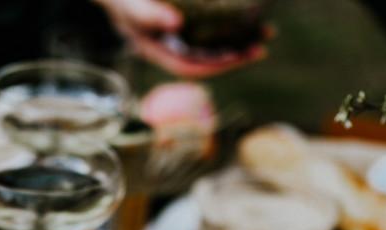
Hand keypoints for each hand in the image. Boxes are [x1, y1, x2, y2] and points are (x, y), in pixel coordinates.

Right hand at [92, 0, 266, 78]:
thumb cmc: (121, 0)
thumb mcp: (131, 6)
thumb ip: (150, 15)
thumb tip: (178, 24)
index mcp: (159, 52)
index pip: (192, 67)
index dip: (217, 65)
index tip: (241, 55)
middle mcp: (172, 49)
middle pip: (208, 59)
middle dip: (236, 55)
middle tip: (263, 44)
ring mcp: (179, 37)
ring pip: (213, 45)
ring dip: (239, 39)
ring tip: (265, 30)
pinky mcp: (185, 24)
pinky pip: (211, 30)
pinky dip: (229, 25)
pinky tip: (247, 17)